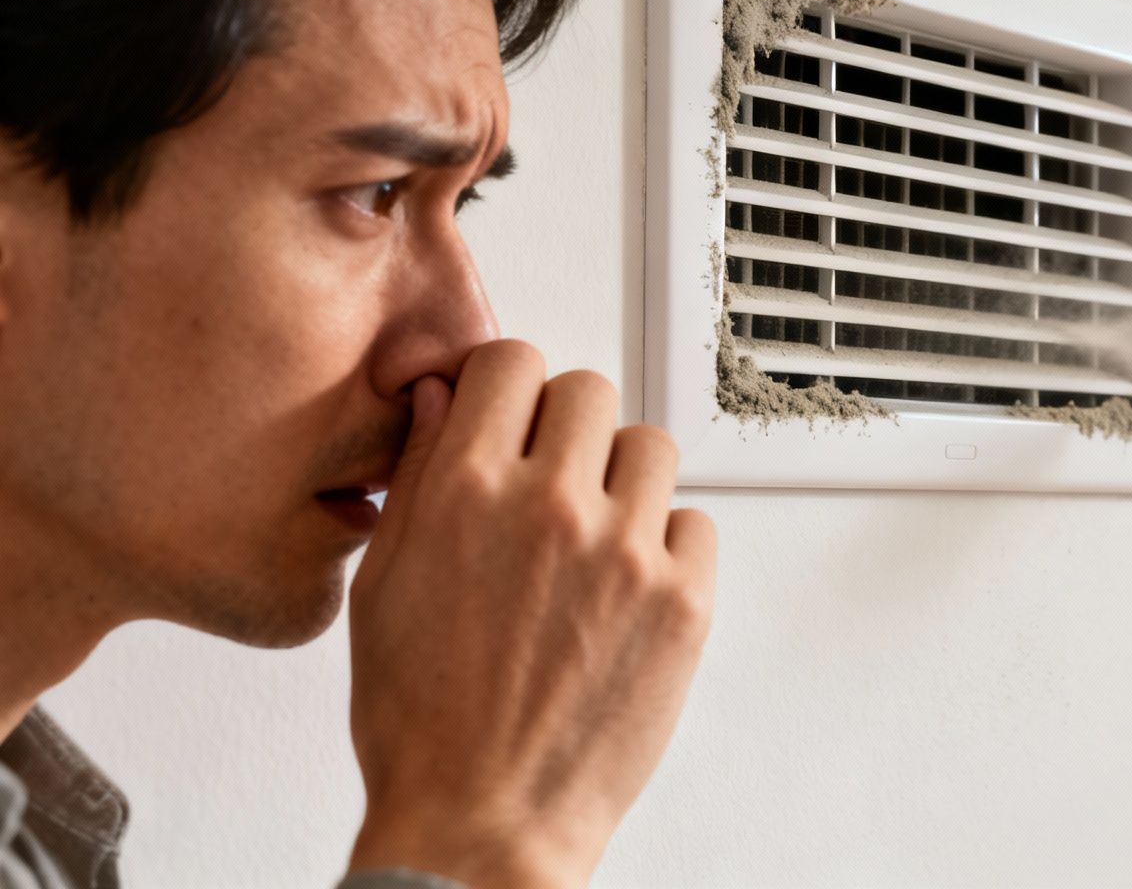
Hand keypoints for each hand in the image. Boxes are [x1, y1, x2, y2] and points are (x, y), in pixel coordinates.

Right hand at [345, 340, 715, 886]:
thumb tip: (450, 397)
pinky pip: (696, 522)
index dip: (512, 388)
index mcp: (466, 494)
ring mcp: (626, 552)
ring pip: (651, 447)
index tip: (515, 416)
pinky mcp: (684, 601)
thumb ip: (422, 476)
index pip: (513, 362)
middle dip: (568, 429)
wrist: (485, 820)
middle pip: (589, 392)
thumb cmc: (424, 721)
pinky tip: (629, 588)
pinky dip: (668, 545)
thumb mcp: (384, 585)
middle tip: (555, 483)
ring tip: (596, 539)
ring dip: (624, 480)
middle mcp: (551, 509)